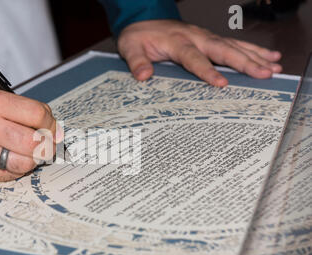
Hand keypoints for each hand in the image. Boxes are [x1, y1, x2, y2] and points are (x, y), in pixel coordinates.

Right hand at [0, 88, 59, 181]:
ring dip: (33, 159)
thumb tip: (58, 132)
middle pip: (36, 141)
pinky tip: (11, 159)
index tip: (50, 127)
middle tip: (43, 143)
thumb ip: (25, 112)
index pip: (38, 114)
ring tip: (26, 151)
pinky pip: (13, 175)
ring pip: (27, 163)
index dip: (50, 123)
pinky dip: (18, 169)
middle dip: (46, 144)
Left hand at [117, 20, 281, 86]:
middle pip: (222, 50)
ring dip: (255, 56)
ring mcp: (205, 37)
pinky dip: (253, 50)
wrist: (143, 21)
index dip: (207, 71)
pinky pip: (234, 44)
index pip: (194, 58)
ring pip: (233, 46)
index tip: (221, 84)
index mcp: (176, 41)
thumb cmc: (139, 37)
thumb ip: (136, 62)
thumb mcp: (130, 49)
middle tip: (264, 74)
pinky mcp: (210, 39)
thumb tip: (144, 75)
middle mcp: (195, 37)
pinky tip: (269, 56)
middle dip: (245, 62)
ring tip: (275, 67)